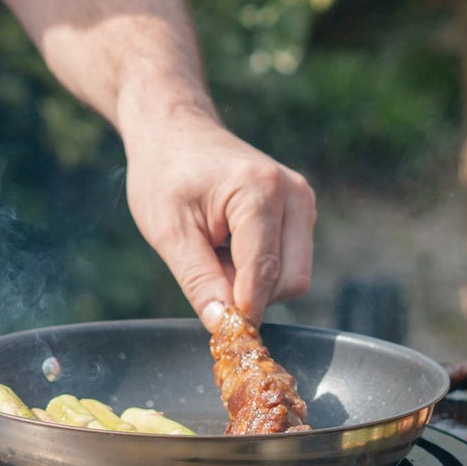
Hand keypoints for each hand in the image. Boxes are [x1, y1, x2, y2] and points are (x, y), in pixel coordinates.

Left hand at [122, 110, 315, 324]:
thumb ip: (200, 281)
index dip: (244, 311)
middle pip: (291, 281)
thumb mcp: (169, 233)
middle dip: (251, 294)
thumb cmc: (164, 174)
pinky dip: (260, 268)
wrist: (174, 131)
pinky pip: (290, 262)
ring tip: (216, 251)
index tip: (222, 334)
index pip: (264, 273)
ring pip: (294, 276)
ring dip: (255, 282)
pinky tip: (230, 246)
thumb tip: (225, 327)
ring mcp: (302, 202)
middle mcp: (294, 195)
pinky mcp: (301, 211)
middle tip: (208, 273)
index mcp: (261, 192)